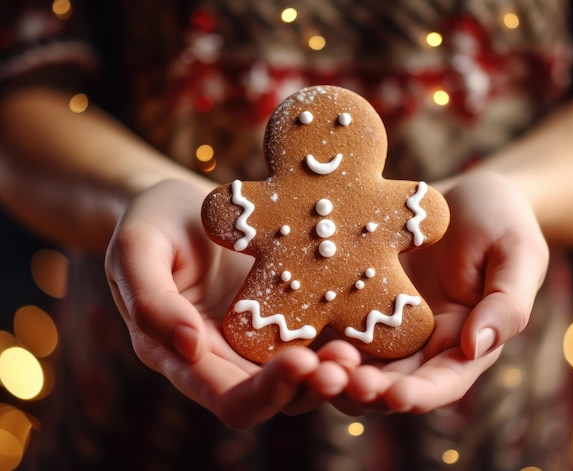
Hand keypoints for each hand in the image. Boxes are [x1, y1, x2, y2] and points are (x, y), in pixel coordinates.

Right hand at [105, 179, 358, 427]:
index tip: (300, 361)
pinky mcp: (281, 316)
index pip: (225, 396)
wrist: (181, 204)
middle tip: (344, 365)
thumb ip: (149, 300)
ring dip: (329, 373)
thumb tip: (188, 348)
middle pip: (270, 398)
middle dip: (307, 388)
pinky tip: (359, 328)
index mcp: (179, 354)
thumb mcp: (135, 249)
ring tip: (356, 353)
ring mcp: (254, 340)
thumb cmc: (151, 221)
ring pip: (298, 378)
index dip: (262, 391)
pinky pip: (312, 340)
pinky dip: (334, 343)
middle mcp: (221, 358)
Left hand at [333, 171, 548, 414]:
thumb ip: (509, 302)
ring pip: (356, 363)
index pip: (443, 383)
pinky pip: (333, 326)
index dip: (420, 395)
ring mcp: (386, 325)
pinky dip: (317, 337)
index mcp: (464, 343)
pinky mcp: (356, 302)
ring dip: (333, 371)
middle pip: (390, 384)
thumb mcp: (519, 253)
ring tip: (310, 363)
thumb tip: (480, 347)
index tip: (395, 396)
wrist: (461, 194)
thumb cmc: (501, 218)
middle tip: (336, 382)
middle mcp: (422, 345)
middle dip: (364, 391)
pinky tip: (295, 332)